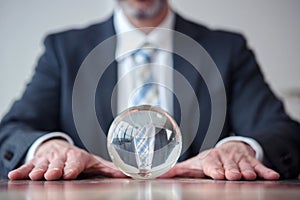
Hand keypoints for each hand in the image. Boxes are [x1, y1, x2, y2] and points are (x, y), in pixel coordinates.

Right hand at [8, 139, 125, 179]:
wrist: (58, 147)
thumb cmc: (78, 158)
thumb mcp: (94, 162)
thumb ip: (108, 169)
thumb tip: (127, 174)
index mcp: (77, 157)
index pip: (75, 162)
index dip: (72, 167)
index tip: (69, 173)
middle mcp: (62, 156)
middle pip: (58, 163)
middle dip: (55, 169)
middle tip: (51, 175)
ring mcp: (48, 158)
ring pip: (43, 164)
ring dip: (38, 170)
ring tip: (36, 176)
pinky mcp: (36, 161)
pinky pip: (28, 165)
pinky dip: (22, 170)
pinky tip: (15, 175)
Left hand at [161, 141, 279, 179]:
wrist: (229, 149)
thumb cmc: (209, 160)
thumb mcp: (194, 163)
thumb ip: (178, 169)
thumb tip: (158, 174)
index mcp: (210, 159)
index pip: (211, 164)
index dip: (214, 168)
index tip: (215, 173)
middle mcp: (224, 158)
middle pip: (228, 165)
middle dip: (230, 170)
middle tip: (233, 175)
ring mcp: (238, 159)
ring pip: (243, 165)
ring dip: (247, 170)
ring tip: (249, 175)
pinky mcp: (250, 160)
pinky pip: (259, 165)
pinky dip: (264, 170)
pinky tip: (271, 175)